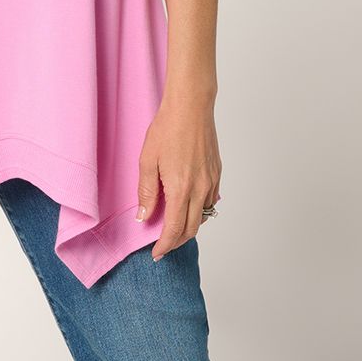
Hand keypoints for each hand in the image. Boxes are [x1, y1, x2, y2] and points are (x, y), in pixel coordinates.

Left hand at [136, 96, 221, 257]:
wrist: (191, 107)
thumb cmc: (167, 129)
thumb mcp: (147, 161)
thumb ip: (146, 192)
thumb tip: (144, 216)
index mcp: (181, 188)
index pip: (174, 229)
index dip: (165, 245)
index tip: (157, 253)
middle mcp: (200, 189)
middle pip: (191, 229)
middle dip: (177, 242)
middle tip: (163, 245)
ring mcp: (211, 182)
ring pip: (203, 217)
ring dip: (188, 227)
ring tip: (173, 227)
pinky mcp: (217, 173)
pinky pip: (210, 202)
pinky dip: (199, 211)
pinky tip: (187, 206)